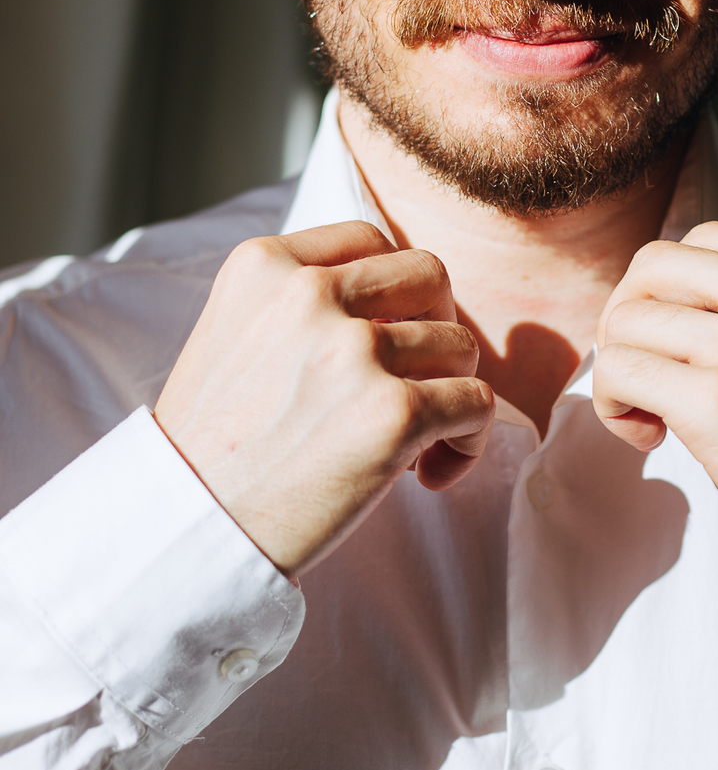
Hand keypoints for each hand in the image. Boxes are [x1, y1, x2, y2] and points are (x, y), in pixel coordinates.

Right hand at [155, 222, 493, 576]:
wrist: (188, 529)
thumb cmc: (213, 446)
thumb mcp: (233, 333)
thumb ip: (299, 302)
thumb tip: (398, 306)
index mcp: (265, 265)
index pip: (369, 240)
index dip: (393, 292)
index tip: (385, 339)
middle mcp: (310, 294)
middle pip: (430, 276)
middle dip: (435, 328)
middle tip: (412, 382)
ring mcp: (355, 350)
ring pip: (461, 345)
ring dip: (451, 393)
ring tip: (414, 443)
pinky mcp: (394, 412)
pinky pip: (477, 404)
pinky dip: (468, 441)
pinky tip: (428, 472)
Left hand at [593, 223, 717, 591]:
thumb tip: (676, 307)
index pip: (701, 242)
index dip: (673, 293)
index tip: (684, 345)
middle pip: (653, 268)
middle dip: (631, 317)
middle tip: (646, 373)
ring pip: (626, 320)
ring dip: (619, 367)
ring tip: (652, 414)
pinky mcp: (717, 403)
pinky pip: (619, 371)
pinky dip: (614, 405)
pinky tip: (650, 436)